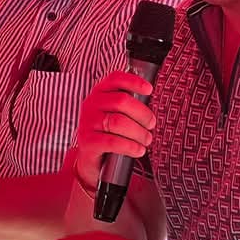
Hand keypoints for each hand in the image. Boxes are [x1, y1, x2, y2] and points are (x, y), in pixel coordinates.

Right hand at [74, 71, 155, 186]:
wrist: (89, 160)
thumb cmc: (107, 133)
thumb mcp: (114, 114)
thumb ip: (128, 104)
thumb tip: (150, 103)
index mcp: (99, 93)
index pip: (115, 79)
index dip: (134, 82)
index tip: (149, 90)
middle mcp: (91, 105)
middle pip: (121, 101)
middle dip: (142, 113)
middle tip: (151, 124)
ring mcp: (87, 123)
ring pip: (118, 122)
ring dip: (138, 132)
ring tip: (147, 139)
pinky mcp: (87, 141)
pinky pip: (112, 142)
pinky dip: (130, 146)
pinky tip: (138, 150)